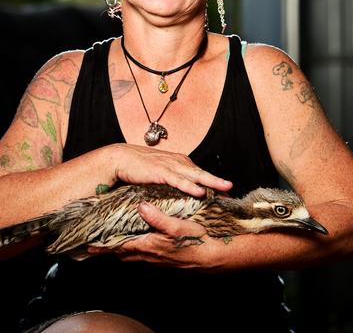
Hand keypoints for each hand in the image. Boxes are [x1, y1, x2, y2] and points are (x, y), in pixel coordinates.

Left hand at [88, 202, 212, 268]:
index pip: (119, 246)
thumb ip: (158, 218)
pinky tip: (135, 241)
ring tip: (109, 242)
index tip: (87, 244)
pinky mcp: (163, 257)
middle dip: (107, 249)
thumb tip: (141, 206)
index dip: (103, 246)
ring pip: (131, 254)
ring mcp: (156, 258)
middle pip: (121, 253)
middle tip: (93, 243)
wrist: (214, 256)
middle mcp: (149, 255)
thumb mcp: (178, 226)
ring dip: (120, 249)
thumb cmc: (197, 241)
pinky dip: (132, 249)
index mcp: (149, 246)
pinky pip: (141, 254)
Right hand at [111, 143, 231, 197]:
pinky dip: (190, 186)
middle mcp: (178, 162)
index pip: (200, 173)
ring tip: (225, 187)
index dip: (213, 182)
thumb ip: (172, 180)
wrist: (120, 158)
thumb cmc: (138, 167)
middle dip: (218, 181)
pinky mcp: (160, 172)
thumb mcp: (159, 173)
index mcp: (179, 162)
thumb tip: (181, 192)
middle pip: (202, 173)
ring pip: (195, 175)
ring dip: (211, 181)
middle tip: (232, 188)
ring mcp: (170, 166)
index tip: (226, 193)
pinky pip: (178, 180)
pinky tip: (200, 191)